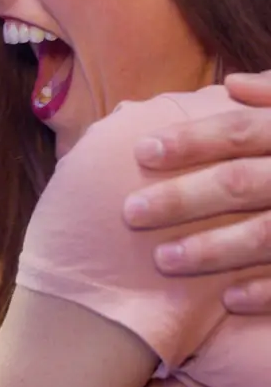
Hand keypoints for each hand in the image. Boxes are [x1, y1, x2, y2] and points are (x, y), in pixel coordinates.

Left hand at [123, 72, 270, 312]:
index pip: (234, 132)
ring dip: (212, 251)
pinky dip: (267, 291)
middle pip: (238, 184)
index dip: (188, 141)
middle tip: (129, 212)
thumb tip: (231, 85)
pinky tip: (227, 301)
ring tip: (163, 260)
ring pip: (264, 235)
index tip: (140, 151)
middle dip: (181, 199)